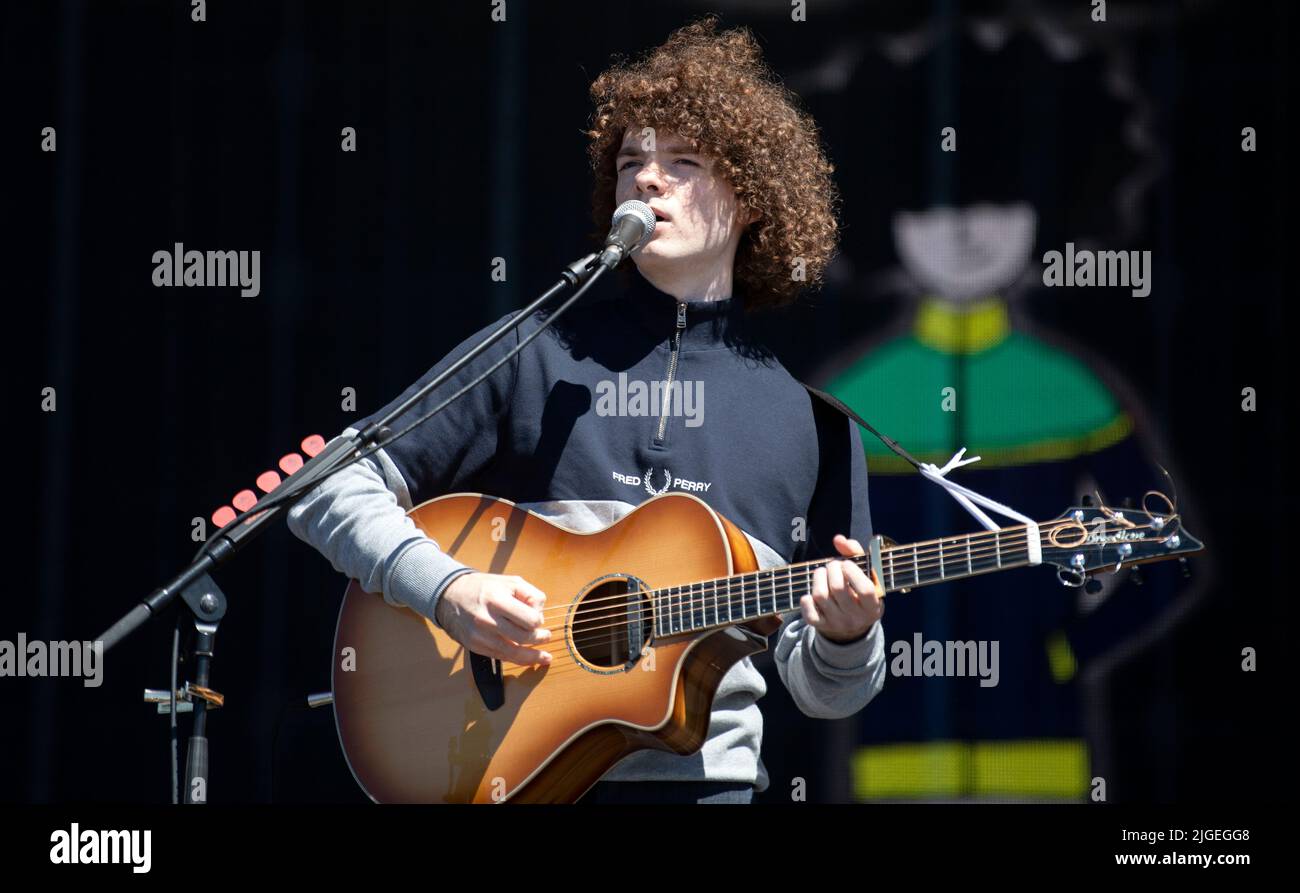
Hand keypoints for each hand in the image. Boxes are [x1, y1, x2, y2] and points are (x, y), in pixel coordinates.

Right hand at [435, 572, 552, 665]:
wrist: (450, 596)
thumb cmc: (483, 588)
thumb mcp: (509, 581)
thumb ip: (530, 595)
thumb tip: (540, 614)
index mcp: (497, 600)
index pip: (529, 620)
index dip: (539, 621)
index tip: (539, 620)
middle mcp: (487, 619)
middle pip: (523, 638)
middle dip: (539, 639)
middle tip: (546, 636)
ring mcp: (480, 635)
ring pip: (513, 653)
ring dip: (532, 657)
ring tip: (545, 657)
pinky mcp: (475, 646)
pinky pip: (500, 657)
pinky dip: (517, 660)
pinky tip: (528, 659)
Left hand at [801, 534, 882, 643]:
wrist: (853, 627)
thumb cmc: (859, 592)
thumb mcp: (866, 575)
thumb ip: (855, 554)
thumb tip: (838, 539)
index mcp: (872, 606)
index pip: (865, 589)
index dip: (853, 572)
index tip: (847, 564)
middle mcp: (856, 618)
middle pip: (838, 588)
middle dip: (832, 569)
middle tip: (833, 565)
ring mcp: (838, 623)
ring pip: (820, 596)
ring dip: (818, 578)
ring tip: (822, 573)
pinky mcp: (822, 626)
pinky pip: (809, 613)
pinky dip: (807, 600)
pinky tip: (813, 593)